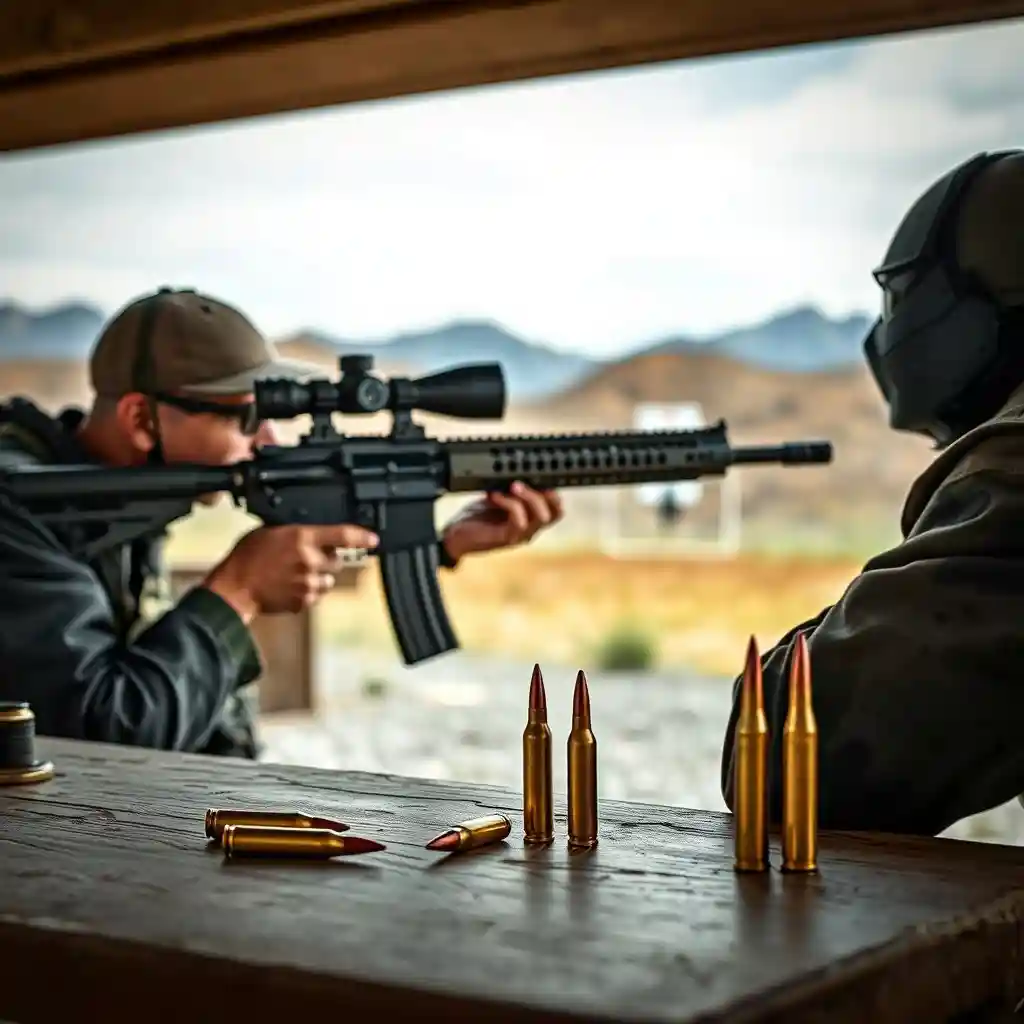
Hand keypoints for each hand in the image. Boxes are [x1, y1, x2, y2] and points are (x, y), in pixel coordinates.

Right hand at [203, 523, 378, 621]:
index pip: (343, 536)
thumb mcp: (271, 531)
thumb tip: (313, 532)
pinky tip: (289, 586)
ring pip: (329, 581)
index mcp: (303, 539)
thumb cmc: (247, 557)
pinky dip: (307, 591)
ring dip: (318, 577)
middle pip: (337, 561)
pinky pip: (316, 595)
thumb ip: (296, 532)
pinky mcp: (304, 602)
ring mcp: (309, 584)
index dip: (362, 537)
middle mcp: (310, 561)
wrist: (235, 588)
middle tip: (306, 558)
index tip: (374, 539)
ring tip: (295, 574)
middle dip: (327, 560)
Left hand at [441, 482, 562, 563]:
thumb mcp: (497, 498)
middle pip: (555, 513)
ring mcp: (519, 536)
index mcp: (530, 520)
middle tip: (529, 480)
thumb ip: (511, 489)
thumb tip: (519, 470)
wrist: (455, 536)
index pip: (556, 509)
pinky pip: (519, 520)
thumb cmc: (475, 517)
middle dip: (547, 493)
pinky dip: (510, 503)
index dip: (555, 492)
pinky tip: (496, 495)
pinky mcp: (506, 538)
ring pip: (541, 517)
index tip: (542, 476)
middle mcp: (529, 530)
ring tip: (513, 485)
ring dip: (529, 496)